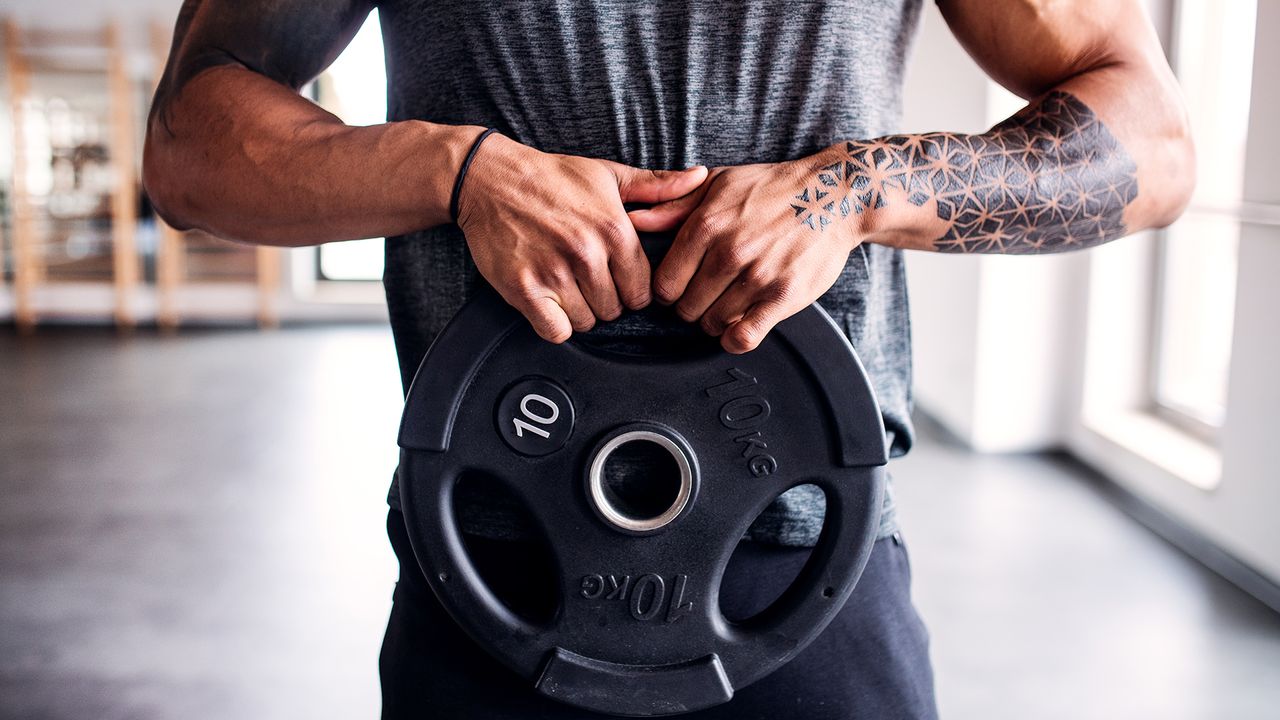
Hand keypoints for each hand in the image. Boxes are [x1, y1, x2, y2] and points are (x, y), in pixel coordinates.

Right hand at [458, 132, 707, 342]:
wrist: (490, 179)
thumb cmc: (551, 178)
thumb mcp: (608, 175)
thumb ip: (657, 186)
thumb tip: (701, 177)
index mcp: (614, 230)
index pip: (643, 290)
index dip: (631, 289)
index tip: (616, 279)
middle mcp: (587, 254)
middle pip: (615, 310)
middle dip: (606, 300)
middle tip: (588, 280)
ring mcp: (554, 274)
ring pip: (587, 322)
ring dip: (580, 311)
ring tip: (567, 285)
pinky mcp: (524, 289)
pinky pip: (555, 330)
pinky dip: (555, 323)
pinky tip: (550, 302)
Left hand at [629, 147, 859, 352]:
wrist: (833, 195)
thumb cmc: (771, 189)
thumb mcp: (719, 183)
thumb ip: (674, 205)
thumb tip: (633, 221)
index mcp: (706, 225)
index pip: (664, 283)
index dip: (668, 291)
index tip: (680, 288)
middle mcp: (729, 252)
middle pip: (685, 308)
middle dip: (690, 307)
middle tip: (704, 298)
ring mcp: (757, 276)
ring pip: (712, 324)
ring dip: (715, 322)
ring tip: (726, 305)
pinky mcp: (784, 296)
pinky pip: (744, 337)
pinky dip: (734, 340)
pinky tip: (738, 329)